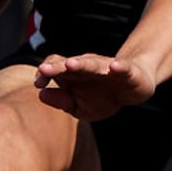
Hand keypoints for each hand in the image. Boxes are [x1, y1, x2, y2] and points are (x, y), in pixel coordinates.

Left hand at [33, 53, 156, 120]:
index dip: (46, 73)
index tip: (38, 84)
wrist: (133, 88)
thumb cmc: (102, 98)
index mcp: (74, 74)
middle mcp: (88, 67)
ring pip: (93, 64)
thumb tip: (42, 94)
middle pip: (70, 64)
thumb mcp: (80, 107)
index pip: (56, 67)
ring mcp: (107, 68)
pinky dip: (120, 66)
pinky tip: (115, 67)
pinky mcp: (128, 71)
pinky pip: (124, 68)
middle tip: (43, 69)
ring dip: (82, 63)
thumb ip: (61, 101)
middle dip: (57, 66)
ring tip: (71, 64)